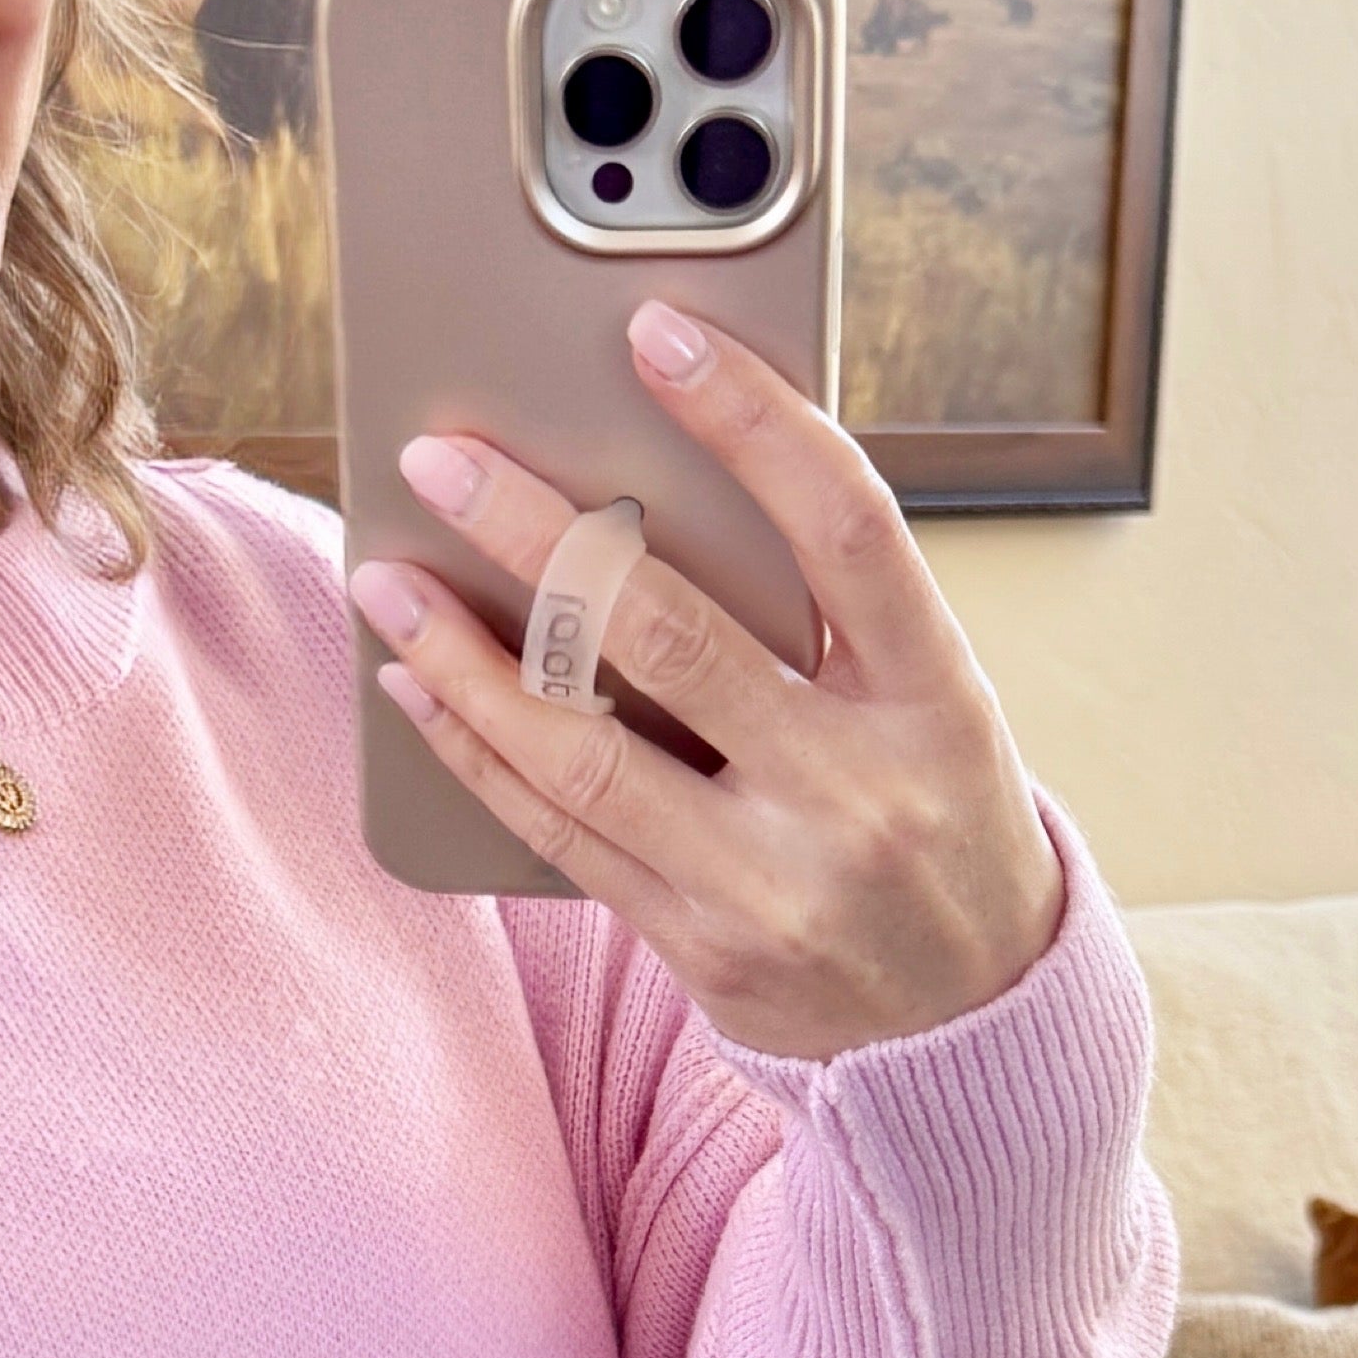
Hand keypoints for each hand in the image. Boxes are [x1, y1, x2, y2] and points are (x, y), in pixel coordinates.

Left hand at [344, 301, 1065, 1063]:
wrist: (972, 1025)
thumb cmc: (932, 816)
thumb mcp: (931, 705)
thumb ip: (829, 612)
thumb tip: (657, 474)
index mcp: (938, 694)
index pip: (846, 525)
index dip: (751, 419)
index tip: (655, 332)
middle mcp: (859, 788)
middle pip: (675, 634)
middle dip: (541, 533)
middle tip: (441, 458)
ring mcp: (774, 880)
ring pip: (585, 750)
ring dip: (464, 657)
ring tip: (385, 581)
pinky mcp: (701, 949)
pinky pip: (560, 835)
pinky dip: (476, 753)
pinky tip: (417, 689)